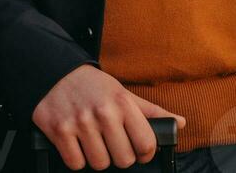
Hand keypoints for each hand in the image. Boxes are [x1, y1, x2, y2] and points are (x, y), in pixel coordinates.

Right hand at [31, 64, 185, 170]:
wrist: (56, 72)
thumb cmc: (94, 86)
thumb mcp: (123, 92)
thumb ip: (151, 112)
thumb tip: (179, 123)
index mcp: (122, 102)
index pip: (146, 143)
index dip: (145, 153)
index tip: (140, 150)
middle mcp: (103, 112)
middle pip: (123, 159)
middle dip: (119, 155)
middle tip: (112, 143)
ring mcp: (80, 122)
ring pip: (99, 164)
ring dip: (97, 157)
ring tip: (94, 140)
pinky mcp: (59, 131)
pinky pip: (75, 163)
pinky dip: (77, 158)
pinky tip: (77, 142)